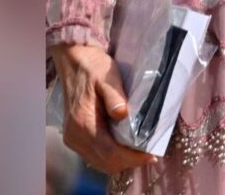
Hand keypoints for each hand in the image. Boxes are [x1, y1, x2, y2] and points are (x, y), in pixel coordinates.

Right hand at [50, 43, 156, 175]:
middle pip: (105, 162)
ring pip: (100, 162)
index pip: (110, 152)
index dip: (132, 157)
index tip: (152, 155)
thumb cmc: (93, 67)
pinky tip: (126, 147)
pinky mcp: (75, 136)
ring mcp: (73, 138)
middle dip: (129, 161)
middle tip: (150, 153)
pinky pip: (95, 155)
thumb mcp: (107, 76)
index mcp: (82, 123)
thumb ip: (114, 96)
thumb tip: (122, 113)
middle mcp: (75, 136)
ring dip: (121, 160)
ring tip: (142, 151)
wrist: (73, 61)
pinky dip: (112, 156)